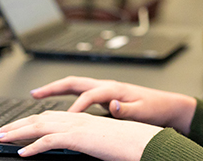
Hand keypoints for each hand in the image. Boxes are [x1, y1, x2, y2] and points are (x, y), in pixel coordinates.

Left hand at [0, 111, 162, 159]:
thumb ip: (83, 139)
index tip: (15, 127)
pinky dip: (34, 146)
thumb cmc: (125, 143)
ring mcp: (77, 125)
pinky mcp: (79, 137)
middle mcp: (76, 117)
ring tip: (2, 139)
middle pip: (39, 118)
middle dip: (16, 124)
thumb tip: (70, 144)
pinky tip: (23, 153)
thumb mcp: (99, 139)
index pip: (49, 116)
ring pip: (40, 125)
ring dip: (18, 132)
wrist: (143, 140)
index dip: (29, 121)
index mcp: (80, 118)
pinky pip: (51, 141)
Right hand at [30, 76, 195, 133]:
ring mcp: (104, 90)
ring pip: (74, 86)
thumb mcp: (143, 111)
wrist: (167, 105)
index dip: (76, 108)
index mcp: (114, 89)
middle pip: (74, 83)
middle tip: (35, 94)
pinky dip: (64, 97)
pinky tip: (56, 104)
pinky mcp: (104, 96)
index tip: (65, 120)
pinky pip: (79, 94)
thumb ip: (127, 109)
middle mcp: (106, 86)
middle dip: (53, 87)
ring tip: (37, 95)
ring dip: (55, 89)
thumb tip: (113, 107)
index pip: (89, 96)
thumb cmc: (155, 108)